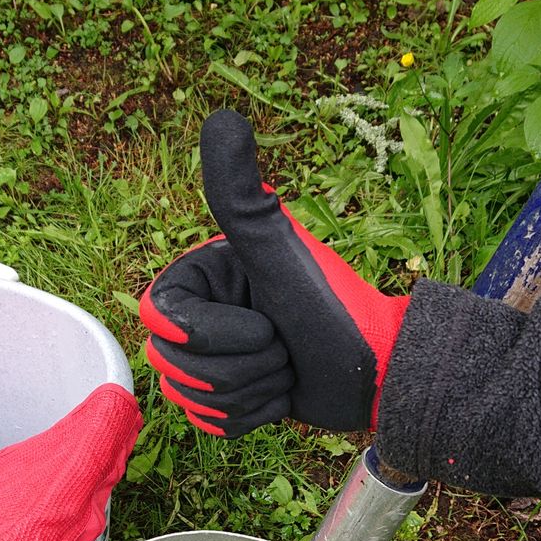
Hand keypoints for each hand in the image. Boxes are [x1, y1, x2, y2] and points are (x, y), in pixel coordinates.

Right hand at [139, 109, 409, 435]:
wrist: (379, 373)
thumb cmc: (337, 311)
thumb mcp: (281, 254)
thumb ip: (241, 195)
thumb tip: (220, 116)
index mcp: (202, 276)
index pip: (160, 319)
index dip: (209, 336)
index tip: (265, 325)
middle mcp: (202, 312)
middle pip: (175, 366)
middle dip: (240, 369)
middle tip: (284, 349)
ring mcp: (214, 357)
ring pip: (193, 398)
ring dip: (252, 393)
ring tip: (288, 370)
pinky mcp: (231, 397)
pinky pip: (212, 424)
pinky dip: (254, 418)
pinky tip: (283, 395)